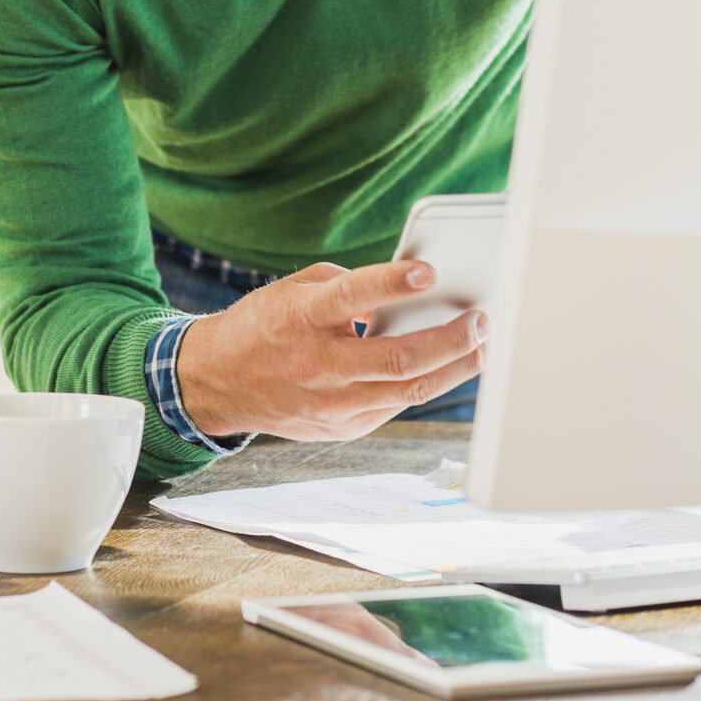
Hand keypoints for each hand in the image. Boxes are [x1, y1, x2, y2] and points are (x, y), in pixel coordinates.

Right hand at [175, 258, 488, 440]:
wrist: (218, 383)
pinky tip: (448, 368)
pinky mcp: (342, 428)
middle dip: (451, 340)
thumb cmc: (263, 327)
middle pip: (398, 359)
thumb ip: (345, 284)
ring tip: (483, 347)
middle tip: (481, 320)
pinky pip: (395, 404)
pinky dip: (425, 385)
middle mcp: (319, 366)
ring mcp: (331, 405)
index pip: (352, 297)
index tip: (429, 272)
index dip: (392, 283)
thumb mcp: (295, 289)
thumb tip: (403, 291)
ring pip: (408, 390)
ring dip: (454, 368)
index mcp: (301, 319)